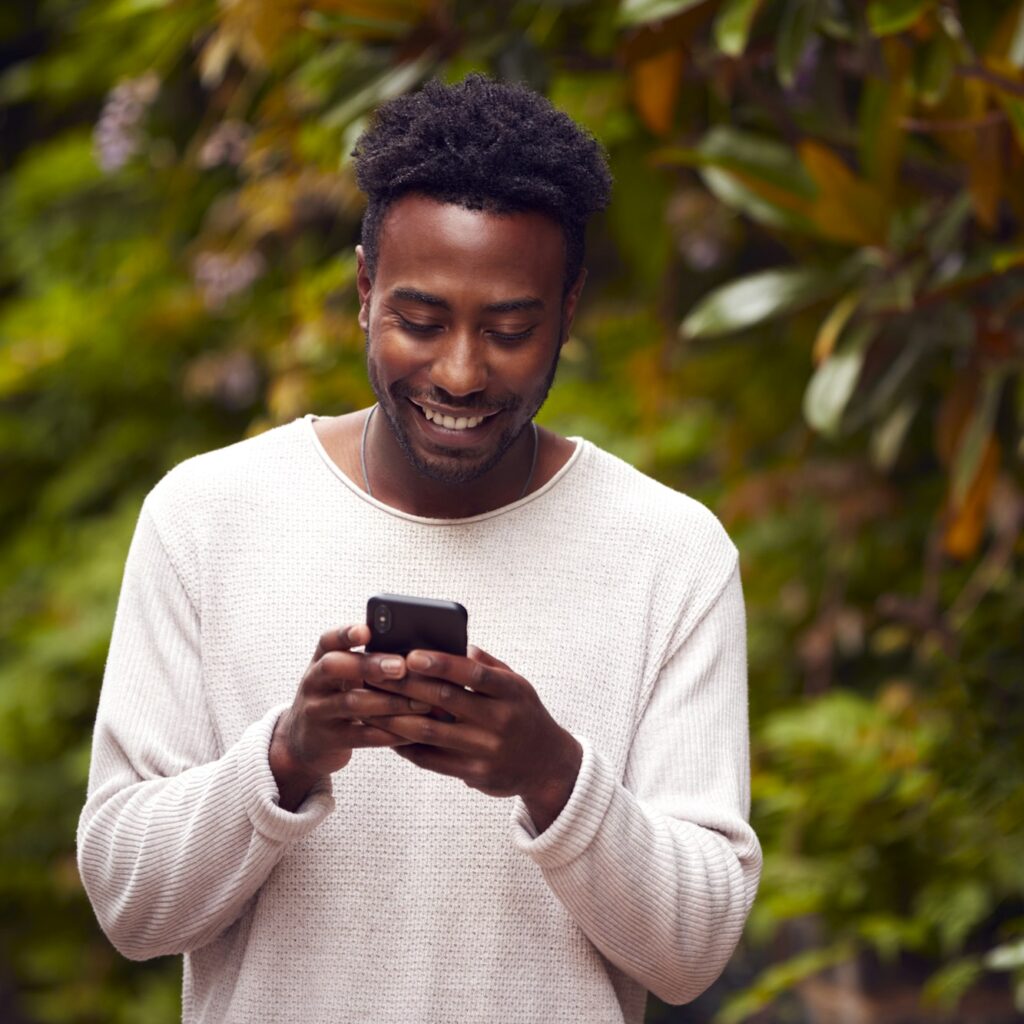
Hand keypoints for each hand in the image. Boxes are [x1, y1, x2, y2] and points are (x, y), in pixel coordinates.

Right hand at [270, 624, 432, 810]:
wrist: (304, 742)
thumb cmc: (336, 698)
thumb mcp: (341, 676)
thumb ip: (366, 660)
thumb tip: (414, 650)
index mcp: (320, 660)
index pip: (328, 640)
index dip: (345, 633)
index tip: (366, 630)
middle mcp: (314, 683)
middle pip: (334, 666)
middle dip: (368, 665)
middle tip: (400, 666)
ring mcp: (318, 712)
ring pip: (351, 703)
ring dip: (389, 702)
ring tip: (421, 702)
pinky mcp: (329, 740)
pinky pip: (362, 736)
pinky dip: (390, 733)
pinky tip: (413, 731)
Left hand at [366, 645, 582, 831]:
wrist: (547, 765)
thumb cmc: (523, 713)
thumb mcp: (517, 684)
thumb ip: (486, 665)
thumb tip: (452, 643)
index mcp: (512, 691)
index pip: (474, 673)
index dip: (442, 663)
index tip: (412, 655)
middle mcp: (501, 720)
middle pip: (446, 700)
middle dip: (407, 684)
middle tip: (376, 672)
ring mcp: (487, 750)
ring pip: (431, 732)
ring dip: (396, 716)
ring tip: (371, 703)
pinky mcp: (475, 773)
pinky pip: (432, 759)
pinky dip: (406, 746)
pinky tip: (386, 732)